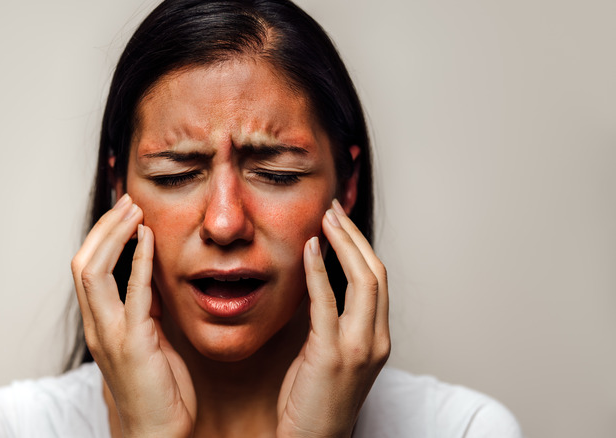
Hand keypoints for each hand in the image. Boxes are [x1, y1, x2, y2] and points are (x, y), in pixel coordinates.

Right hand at [71, 194, 195, 437]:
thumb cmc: (159, 390)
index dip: (101, 238)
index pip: (87, 271)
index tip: (123, 213)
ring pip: (93, 272)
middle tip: (128, 203)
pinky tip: (147, 237)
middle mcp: (97, 327)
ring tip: (133, 211)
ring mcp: (110, 335)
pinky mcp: (133, 343)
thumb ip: (145, 307)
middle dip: (104, 228)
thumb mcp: (150, 338)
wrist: (159, 433)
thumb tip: (149, 274)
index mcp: (99, 325)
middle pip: (82, 264)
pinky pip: (131, 293)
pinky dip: (137, 260)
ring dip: (114, 235)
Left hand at [276, 199, 389, 437]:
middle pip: (375, 273)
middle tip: (332, 210)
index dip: (360, 247)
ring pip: (363, 281)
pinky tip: (310, 247)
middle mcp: (376, 340)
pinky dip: (319, 270)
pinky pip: (327, 303)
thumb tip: (314, 286)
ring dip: (344, 244)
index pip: (377, 281)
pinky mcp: (332, 356)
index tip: (339, 223)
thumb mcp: (328, 356)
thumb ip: (328, 322)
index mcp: (377, 339)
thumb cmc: (314, 401)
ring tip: (325, 219)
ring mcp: (359, 349)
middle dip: (354, 237)